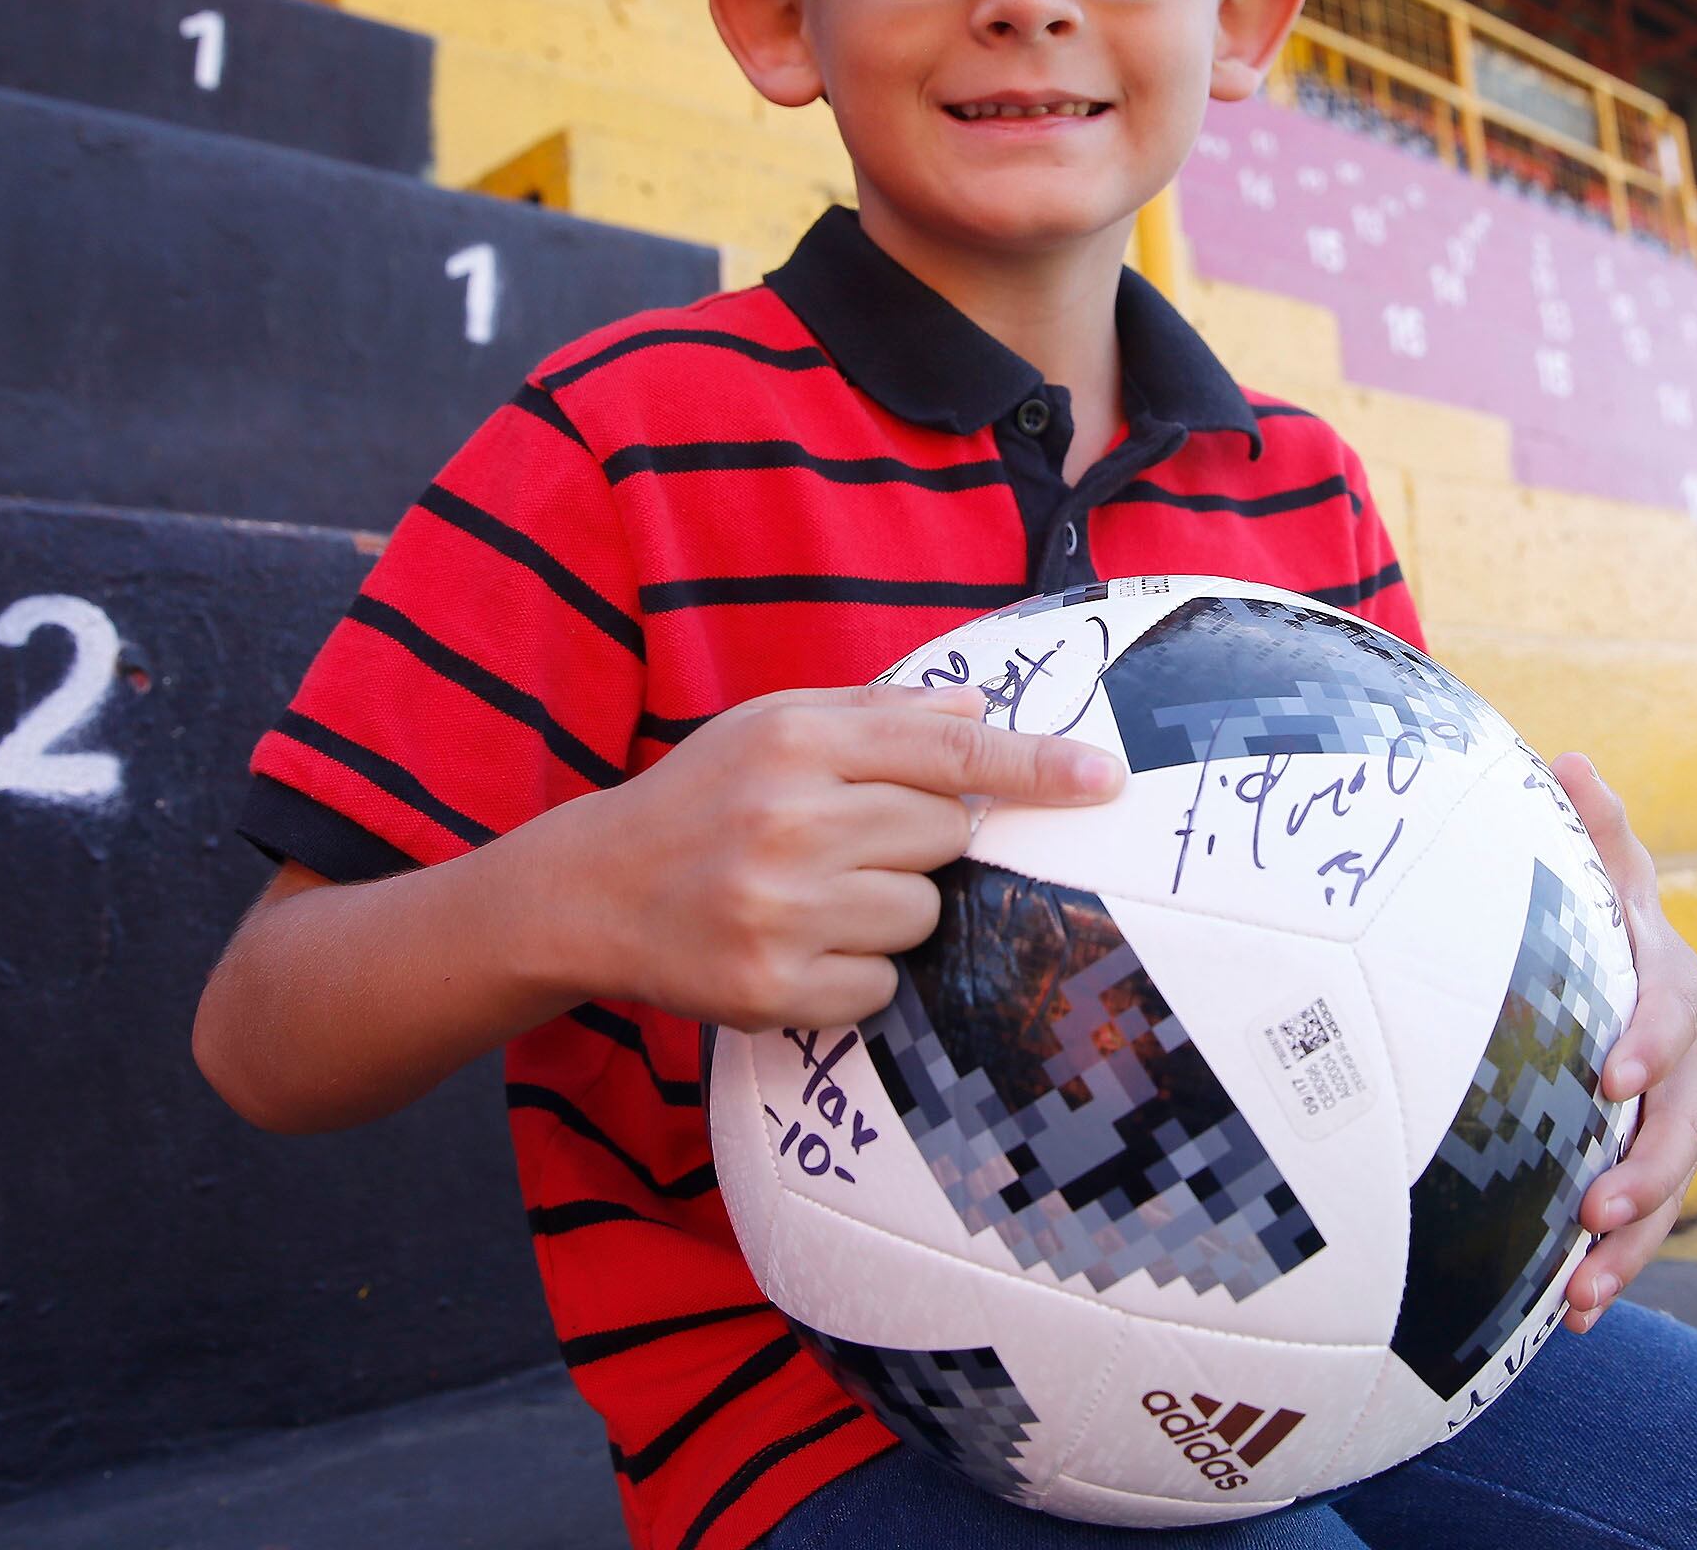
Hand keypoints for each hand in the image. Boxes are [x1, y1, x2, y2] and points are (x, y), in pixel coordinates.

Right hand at [524, 682, 1124, 1031]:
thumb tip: (977, 708)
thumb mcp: (771, 725)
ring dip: (890, 910)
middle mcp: (788, 821)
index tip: (1104, 780)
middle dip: (920, 843)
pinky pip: (881, 985)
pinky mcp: (772, 987)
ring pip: (921, 915)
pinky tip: (799, 944)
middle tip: (851, 842)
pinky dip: (857, 971)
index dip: (1032, 767)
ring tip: (817, 895)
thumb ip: (877, 713)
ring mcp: (779, 911)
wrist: (591, 892)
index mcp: (794, 741)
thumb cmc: (701, 799)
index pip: (943, 751)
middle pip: (942, 837)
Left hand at [1553, 751, 1696, 1333]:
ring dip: (1636, 1238)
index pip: (1674, 1004)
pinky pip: (1648, 1218)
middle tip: (1596, 1205)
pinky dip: (1619, 1264)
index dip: (1651, 1038)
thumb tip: (1571, 760)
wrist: (1618, 968)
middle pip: (1689, 1114)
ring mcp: (1677, 1110)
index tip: (1613, 1077)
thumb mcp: (1596, 870)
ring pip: (1673, 1180)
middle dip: (1649, 1166)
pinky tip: (1572, 1315)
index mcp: (1669, 975)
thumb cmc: (1594, 914)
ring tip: (1582, 1290)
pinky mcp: (1650, 1159)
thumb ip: (1589, 829)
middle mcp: (1687, 1049)